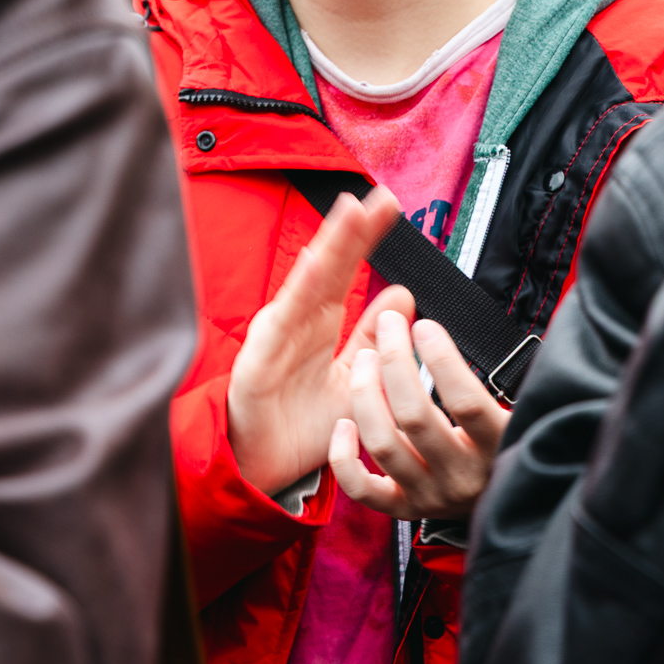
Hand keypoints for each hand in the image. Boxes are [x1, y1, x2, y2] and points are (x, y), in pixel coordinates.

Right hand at [227, 188, 410, 497]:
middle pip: (330, 265)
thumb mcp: (353, 378)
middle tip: (381, 198)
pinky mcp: (260, 357)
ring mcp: (278, 333)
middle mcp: (300, 318)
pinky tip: (316, 264)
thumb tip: (403, 298)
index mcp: (321, 320)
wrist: (262, 465)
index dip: (367, 237)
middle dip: (354, 230)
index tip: (391, 206)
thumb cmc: (302, 421)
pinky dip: (299, 291)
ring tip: (351, 213)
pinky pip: (283, 321)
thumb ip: (372, 339)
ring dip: (330, 247)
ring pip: (308, 282)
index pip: (348, 268)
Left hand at [328, 311, 509, 519]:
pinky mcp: (404, 510)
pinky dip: (344, 459)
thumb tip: (475, 320)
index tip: (424, 325)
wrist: (515, 507)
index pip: (465, 402)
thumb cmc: (509, 442)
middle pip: (414, 416)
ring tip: (365, 357)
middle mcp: (462, 476)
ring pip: (383, 445)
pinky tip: (344, 423)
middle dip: (395, 360)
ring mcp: (430, 496)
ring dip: (366, 395)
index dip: (440, 359)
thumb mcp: (517, 408)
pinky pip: (362, 490)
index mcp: (496, 447)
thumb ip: (497, 369)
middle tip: (390, 324)